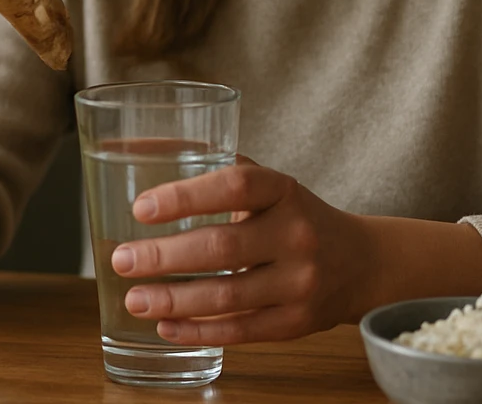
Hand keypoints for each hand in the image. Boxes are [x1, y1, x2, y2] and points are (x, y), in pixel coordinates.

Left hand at [109, 159, 369, 344]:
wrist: (359, 262)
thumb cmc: (293, 216)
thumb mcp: (268, 184)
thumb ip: (214, 169)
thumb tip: (137, 150)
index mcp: (284, 191)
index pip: (235, 186)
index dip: (185, 196)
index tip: (141, 207)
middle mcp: (296, 234)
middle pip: (223, 247)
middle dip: (164, 256)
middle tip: (121, 259)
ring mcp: (299, 282)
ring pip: (227, 296)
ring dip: (173, 299)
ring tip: (134, 298)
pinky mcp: (295, 322)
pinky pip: (240, 331)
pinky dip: (198, 330)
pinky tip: (166, 325)